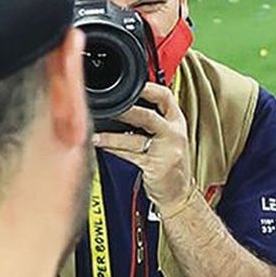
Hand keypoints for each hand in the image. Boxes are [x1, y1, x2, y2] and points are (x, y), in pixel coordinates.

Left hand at [94, 84, 193, 213]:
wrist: (179, 193)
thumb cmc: (169, 163)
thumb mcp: (167, 136)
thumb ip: (151, 119)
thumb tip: (124, 103)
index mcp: (177, 121)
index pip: (165, 96)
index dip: (148, 87)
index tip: (131, 83)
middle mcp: (174, 133)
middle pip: (149, 115)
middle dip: (126, 109)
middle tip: (108, 104)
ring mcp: (166, 149)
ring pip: (135, 136)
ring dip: (112, 134)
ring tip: (96, 130)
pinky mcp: (156, 166)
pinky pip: (129, 154)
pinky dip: (113, 148)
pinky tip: (100, 144)